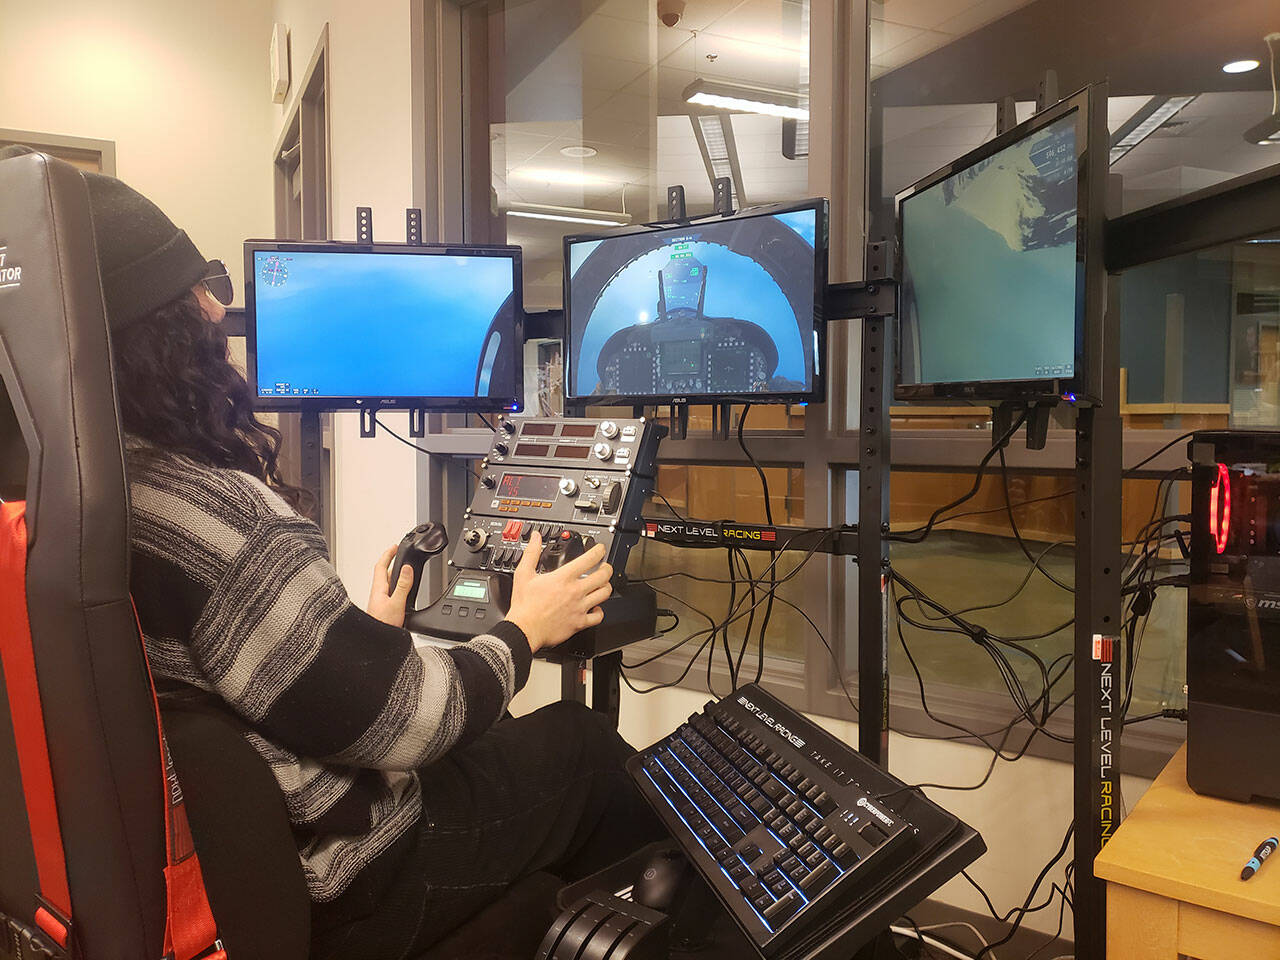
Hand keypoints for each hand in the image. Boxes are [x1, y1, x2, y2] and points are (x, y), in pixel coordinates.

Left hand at [368, 545, 413, 627]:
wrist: (376, 644)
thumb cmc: (381, 626)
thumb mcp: (396, 604)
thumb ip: (402, 586)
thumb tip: (406, 569)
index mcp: (378, 589)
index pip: (381, 566)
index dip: (388, 554)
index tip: (395, 547)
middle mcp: (378, 594)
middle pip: (384, 573)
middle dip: (393, 563)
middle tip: (400, 556)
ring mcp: (381, 602)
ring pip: (388, 584)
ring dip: (396, 576)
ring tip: (404, 570)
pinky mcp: (385, 610)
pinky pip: (391, 593)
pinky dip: (398, 587)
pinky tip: (403, 592)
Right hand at [506, 532, 611, 652]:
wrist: (524, 630)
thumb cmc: (524, 605)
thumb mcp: (524, 574)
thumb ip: (532, 553)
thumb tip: (536, 538)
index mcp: (564, 578)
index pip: (589, 559)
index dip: (599, 551)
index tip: (600, 549)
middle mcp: (575, 591)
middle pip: (603, 576)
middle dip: (607, 568)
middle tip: (605, 566)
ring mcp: (579, 607)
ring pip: (604, 594)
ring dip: (606, 587)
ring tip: (603, 584)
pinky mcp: (579, 623)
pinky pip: (598, 617)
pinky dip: (600, 611)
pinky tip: (596, 608)